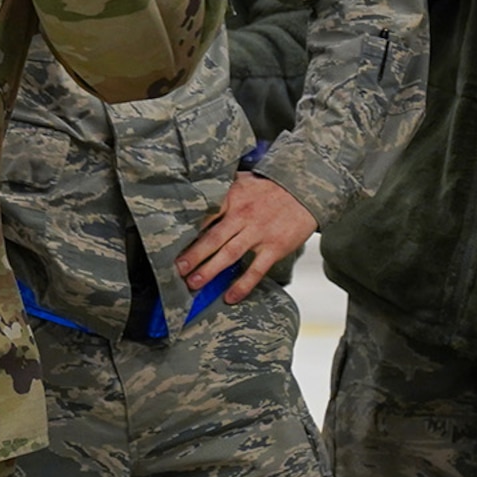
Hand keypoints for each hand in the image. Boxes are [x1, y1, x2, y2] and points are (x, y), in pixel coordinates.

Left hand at [174, 172, 316, 303]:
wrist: (306, 189)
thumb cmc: (271, 186)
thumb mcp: (244, 179)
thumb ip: (222, 187)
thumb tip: (197, 189)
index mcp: (232, 198)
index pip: (205, 215)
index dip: (187, 230)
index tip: (171, 242)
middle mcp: (243, 216)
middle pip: (212, 237)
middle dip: (193, 254)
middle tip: (177, 269)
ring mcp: (259, 233)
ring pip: (229, 254)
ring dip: (210, 270)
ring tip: (194, 283)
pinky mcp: (274, 248)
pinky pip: (256, 270)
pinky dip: (242, 285)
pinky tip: (230, 297)